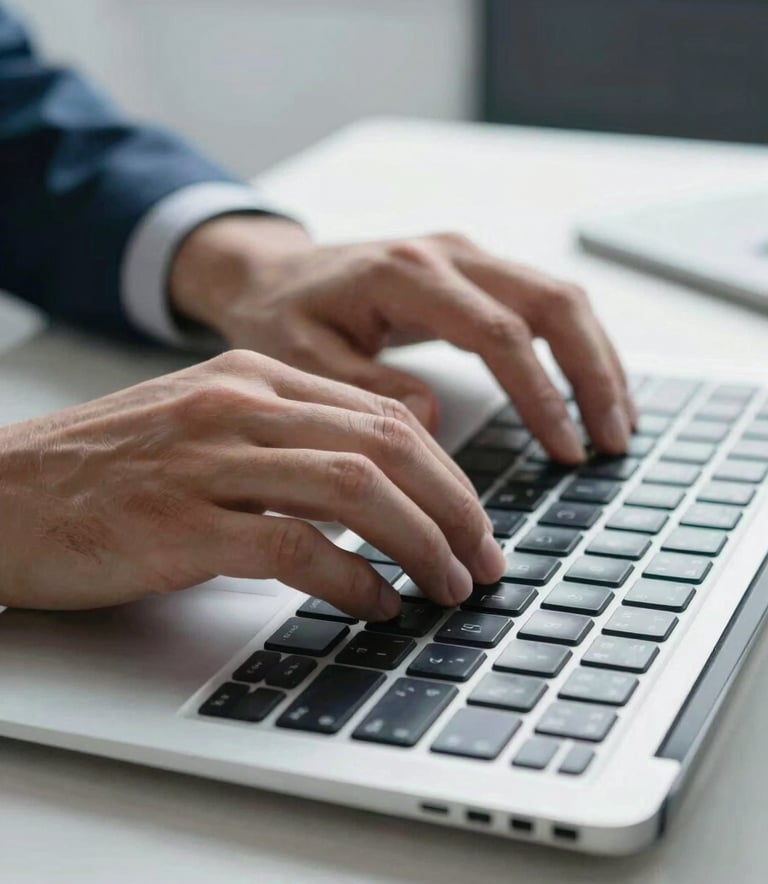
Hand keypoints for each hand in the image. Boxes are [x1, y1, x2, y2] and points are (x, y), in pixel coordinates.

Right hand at [0, 351, 503, 615]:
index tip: (472, 520)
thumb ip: (286, 440)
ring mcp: (208, 460)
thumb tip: (377, 485)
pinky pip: (295, 548)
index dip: (446, 473)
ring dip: (420, 544)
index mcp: (252, 376)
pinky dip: (352, 580)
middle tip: (482, 559)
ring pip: (356, 489)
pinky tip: (375, 604)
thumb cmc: (107, 469)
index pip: (383, 414)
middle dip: (454, 508)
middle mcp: (238, 405)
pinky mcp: (180, 523)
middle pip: (387, 445)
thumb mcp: (204, 426)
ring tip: (447, 586)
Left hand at [170, 216, 635, 463]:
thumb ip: (366, 388)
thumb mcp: (303, 358)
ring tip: (619, 421)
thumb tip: (433, 423)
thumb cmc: (283, 316)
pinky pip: (542, 301)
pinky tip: (590, 387)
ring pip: (559, 297)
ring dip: (597, 359)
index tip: (565, 449)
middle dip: (593, 374)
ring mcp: (466, 256)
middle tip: (614, 440)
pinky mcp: (473, 270)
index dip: (541, 394)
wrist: (273, 274)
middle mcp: (448, 254)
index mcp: (406, 274)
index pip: (498, 333)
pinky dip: (575, 345)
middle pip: (551, 302)